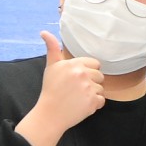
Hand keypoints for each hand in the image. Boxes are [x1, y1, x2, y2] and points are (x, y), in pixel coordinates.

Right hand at [16, 31, 104, 145]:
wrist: (50, 114)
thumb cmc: (50, 89)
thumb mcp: (51, 66)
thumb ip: (53, 48)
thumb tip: (44, 32)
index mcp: (74, 64)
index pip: (95, 63)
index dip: (88, 72)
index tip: (78, 79)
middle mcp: (83, 74)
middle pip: (100, 76)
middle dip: (92, 83)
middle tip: (77, 90)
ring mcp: (89, 88)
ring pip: (101, 89)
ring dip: (93, 94)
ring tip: (79, 98)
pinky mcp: (93, 102)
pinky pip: (102, 101)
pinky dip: (94, 105)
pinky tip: (82, 105)